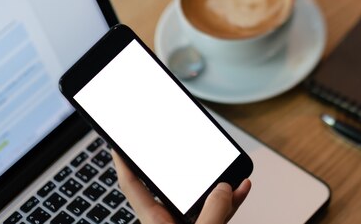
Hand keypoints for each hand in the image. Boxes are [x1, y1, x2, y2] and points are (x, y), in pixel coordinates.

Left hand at [113, 152, 250, 223]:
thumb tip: (223, 189)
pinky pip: (216, 212)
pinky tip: (241, 189)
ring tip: (229, 169)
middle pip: (174, 188)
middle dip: (187, 167)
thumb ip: (213, 213)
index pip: (133, 186)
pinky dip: (229, 201)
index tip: (119, 143)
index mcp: (155, 223)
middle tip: (188, 147)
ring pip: (200, 200)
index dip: (124, 163)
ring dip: (217, 185)